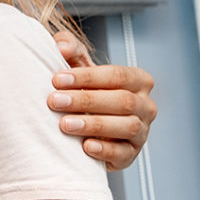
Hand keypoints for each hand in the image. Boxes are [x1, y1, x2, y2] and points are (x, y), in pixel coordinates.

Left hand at [49, 33, 156, 171]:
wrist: (84, 129)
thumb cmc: (84, 93)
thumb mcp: (79, 70)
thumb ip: (71, 51)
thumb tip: (60, 45)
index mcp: (137, 80)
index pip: (117, 75)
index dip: (87, 76)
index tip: (56, 79)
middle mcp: (145, 105)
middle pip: (122, 100)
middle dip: (86, 100)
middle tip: (54, 101)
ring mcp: (142, 131)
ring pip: (127, 126)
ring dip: (94, 125)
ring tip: (64, 124)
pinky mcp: (131, 154)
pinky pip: (124, 153)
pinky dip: (105, 150)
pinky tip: (85, 147)